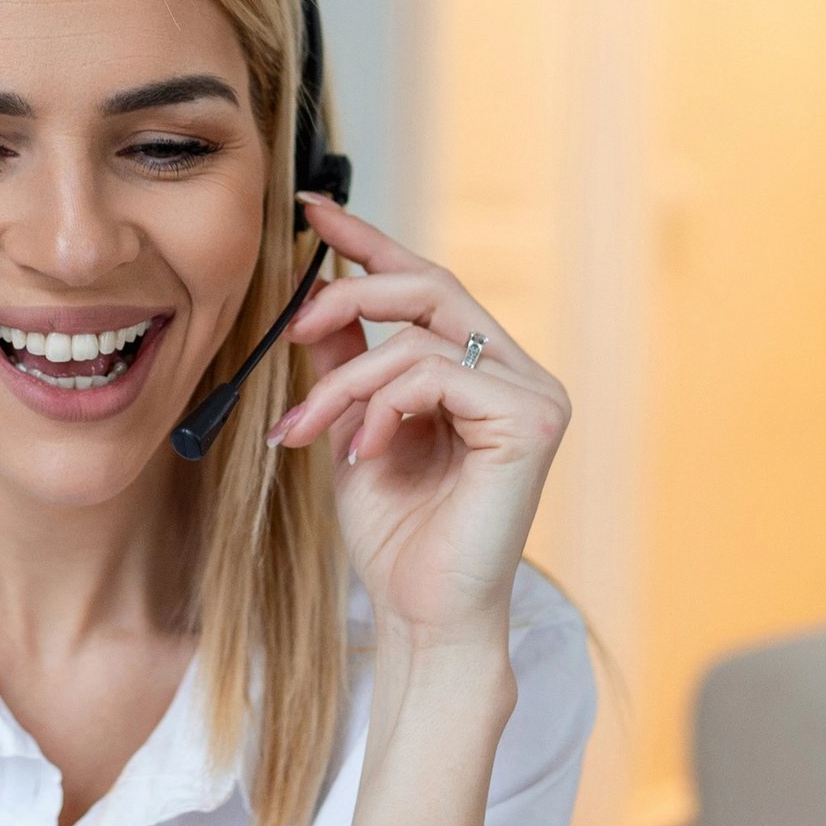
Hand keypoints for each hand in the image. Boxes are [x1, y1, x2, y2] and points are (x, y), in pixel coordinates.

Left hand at [266, 192, 570, 650]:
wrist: (421, 616)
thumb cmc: (396, 537)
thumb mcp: (353, 429)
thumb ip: (346, 365)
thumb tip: (316, 300)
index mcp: (483, 372)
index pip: (426, 285)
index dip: (369, 240)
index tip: (310, 209)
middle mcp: (519, 374)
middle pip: (431, 285)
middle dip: (350, 292)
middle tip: (291, 324)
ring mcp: (534, 396)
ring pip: (418, 337)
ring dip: (344, 381)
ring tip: (309, 430)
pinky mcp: (531, 423)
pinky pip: (434, 375)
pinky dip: (381, 407)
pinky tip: (363, 453)